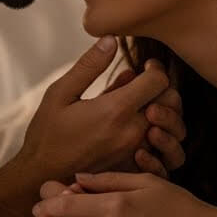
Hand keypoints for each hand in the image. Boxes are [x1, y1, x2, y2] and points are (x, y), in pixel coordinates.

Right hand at [0, 37, 171, 216]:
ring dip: (166, 113)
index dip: (154, 68)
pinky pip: (166, 154)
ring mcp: (137, 153)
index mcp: (116, 110)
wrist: (42, 177)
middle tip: (147, 86)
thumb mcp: (60, 93)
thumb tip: (111, 39)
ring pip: (174, 128)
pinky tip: (145, 132)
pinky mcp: (136, 168)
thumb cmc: (48, 134)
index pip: (159, 80)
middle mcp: (132, 132)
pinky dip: (162, 139)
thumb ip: (89, 66)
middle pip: (171, 102)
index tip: (144, 67)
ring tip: (147, 108)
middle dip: (163, 89)